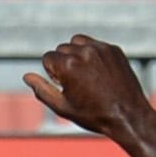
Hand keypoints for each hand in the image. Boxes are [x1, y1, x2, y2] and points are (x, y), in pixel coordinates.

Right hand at [25, 34, 155, 140]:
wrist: (128, 115)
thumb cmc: (93, 114)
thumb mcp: (62, 107)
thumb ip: (41, 90)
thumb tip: (27, 76)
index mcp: (68, 66)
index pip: (48, 57)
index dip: (51, 73)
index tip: (62, 85)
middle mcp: (84, 52)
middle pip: (62, 48)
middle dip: (63, 62)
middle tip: (74, 82)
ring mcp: (101, 48)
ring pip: (77, 41)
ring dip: (75, 53)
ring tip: (84, 73)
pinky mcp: (114, 49)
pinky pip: (95, 44)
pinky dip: (92, 54)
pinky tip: (98, 72)